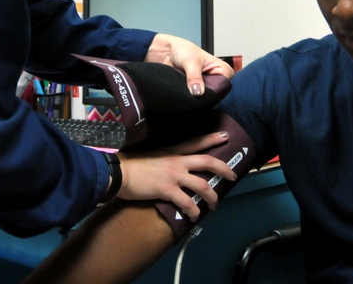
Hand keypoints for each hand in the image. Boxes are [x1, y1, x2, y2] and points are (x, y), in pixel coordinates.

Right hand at [115, 131, 234, 220]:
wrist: (119, 172)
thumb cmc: (131, 165)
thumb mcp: (151, 156)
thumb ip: (164, 161)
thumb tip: (171, 171)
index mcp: (172, 151)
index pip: (195, 143)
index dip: (211, 139)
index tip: (225, 136)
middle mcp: (177, 161)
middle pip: (207, 161)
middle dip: (223, 169)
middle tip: (233, 176)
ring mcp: (174, 175)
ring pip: (203, 185)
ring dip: (212, 197)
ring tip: (214, 205)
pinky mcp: (168, 190)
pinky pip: (188, 203)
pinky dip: (194, 211)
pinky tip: (195, 216)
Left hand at [145, 33, 233, 95]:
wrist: (165, 51)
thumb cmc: (182, 50)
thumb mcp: (190, 62)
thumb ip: (194, 77)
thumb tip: (198, 93)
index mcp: (222, 69)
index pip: (225, 85)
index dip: (215, 90)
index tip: (204, 93)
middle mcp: (216, 78)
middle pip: (215, 94)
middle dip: (205, 96)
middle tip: (194, 98)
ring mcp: (205, 85)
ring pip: (204, 97)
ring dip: (196, 98)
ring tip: (188, 98)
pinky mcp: (195, 90)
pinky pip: (195, 99)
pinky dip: (190, 99)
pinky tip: (185, 100)